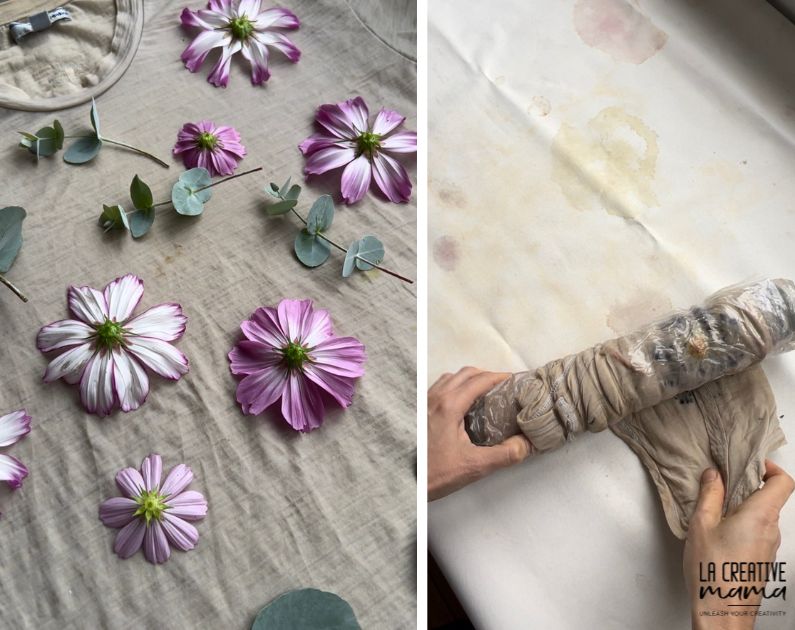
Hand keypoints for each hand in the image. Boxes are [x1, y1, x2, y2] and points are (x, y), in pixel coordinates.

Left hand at [428, 367, 532, 500]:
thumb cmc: (432, 474)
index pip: (480, 380)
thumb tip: (526, 444)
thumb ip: (505, 454)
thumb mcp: (475, 466)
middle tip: (503, 387)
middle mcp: (434, 398)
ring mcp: (424, 402)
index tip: (514, 381)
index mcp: (448, 406)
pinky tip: (462, 405)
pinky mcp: (419, 411)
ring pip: (451, 378)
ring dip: (469, 380)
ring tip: (485, 393)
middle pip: (466, 374)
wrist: (404, 481)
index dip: (500, 377)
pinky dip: (455, 387)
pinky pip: (439, 388)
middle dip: (487, 376)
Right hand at [683, 460, 793, 629]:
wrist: (722, 612)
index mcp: (760, 515)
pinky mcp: (762, 559)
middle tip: (722, 485)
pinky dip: (743, 525)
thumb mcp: (702, 525)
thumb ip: (710, 495)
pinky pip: (758, 532)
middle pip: (771, 498)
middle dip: (747, 487)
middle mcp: (772, 530)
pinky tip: (719, 533)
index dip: (770, 468)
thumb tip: (713, 474)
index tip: (750, 463)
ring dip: (743, 508)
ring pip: (763, 516)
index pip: (783, 482)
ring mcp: (770, 547)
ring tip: (715, 511)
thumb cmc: (712, 570)